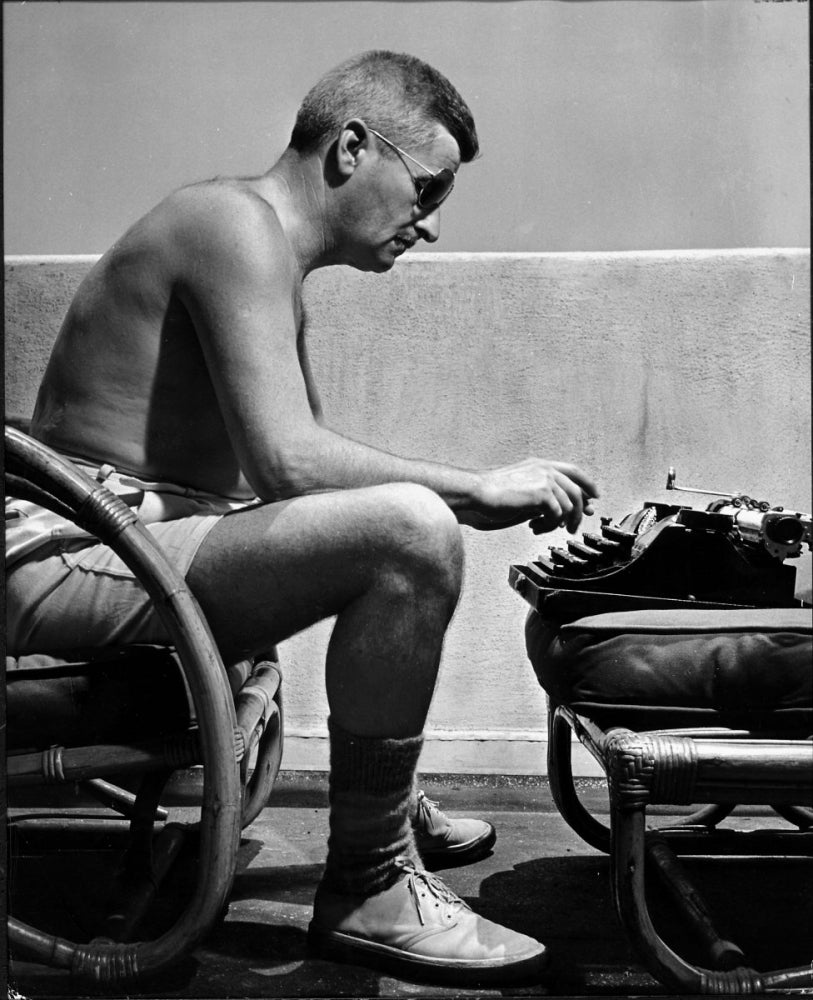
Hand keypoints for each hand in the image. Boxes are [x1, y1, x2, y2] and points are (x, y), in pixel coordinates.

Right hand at [462, 458, 598, 533]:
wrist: (478, 493)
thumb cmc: (495, 494)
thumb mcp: (525, 491)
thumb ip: (546, 496)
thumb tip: (566, 508)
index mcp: (541, 465)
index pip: (574, 471)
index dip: (588, 485)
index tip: (593, 498)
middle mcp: (546, 469)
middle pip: (577, 492)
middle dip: (578, 513)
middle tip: (571, 529)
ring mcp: (545, 480)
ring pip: (569, 506)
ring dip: (559, 523)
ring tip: (542, 529)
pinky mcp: (541, 494)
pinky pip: (557, 515)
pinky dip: (548, 526)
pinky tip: (534, 527)